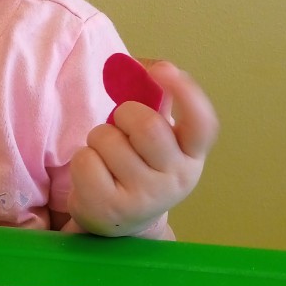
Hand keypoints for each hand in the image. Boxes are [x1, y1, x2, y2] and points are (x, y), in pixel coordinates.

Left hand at [68, 61, 217, 236]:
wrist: (121, 220)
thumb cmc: (138, 163)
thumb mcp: (155, 136)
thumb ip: (153, 99)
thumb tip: (138, 65)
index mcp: (192, 154)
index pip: (202, 123)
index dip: (186, 92)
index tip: (162, 70)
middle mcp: (177, 179)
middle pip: (146, 124)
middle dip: (124, 114)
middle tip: (122, 127)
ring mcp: (146, 198)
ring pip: (107, 139)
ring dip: (99, 139)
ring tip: (107, 158)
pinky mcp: (111, 209)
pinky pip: (85, 161)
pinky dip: (82, 159)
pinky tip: (95, 176)